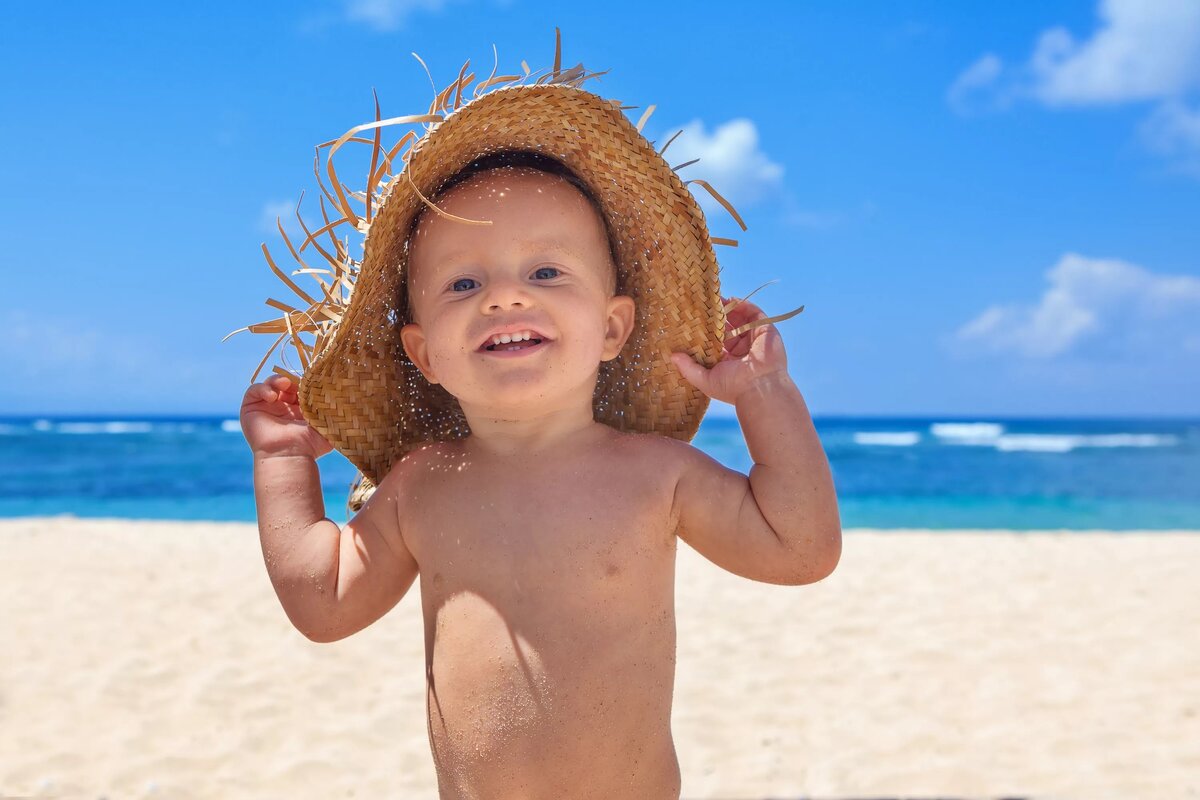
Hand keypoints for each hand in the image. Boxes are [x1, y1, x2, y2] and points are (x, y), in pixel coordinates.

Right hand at [239, 374, 333, 459]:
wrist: (289, 455)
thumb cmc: (310, 444)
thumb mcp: (326, 424)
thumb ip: (331, 410)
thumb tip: (339, 394)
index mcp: (299, 411)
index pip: (300, 388)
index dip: (304, 381)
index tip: (311, 380)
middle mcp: (282, 408)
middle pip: (285, 383)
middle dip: (291, 379)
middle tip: (298, 381)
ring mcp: (266, 408)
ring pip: (269, 384)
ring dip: (276, 380)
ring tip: (284, 384)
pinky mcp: (250, 408)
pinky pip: (254, 390)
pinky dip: (263, 388)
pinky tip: (273, 396)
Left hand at [670, 296, 789, 404]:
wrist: (760, 388)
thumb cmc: (732, 388)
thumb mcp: (704, 380)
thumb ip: (688, 368)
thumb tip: (672, 356)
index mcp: (728, 361)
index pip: (715, 341)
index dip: (705, 330)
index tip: (692, 320)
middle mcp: (741, 349)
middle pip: (727, 327)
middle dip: (715, 317)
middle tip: (702, 305)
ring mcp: (754, 339)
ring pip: (740, 319)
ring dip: (728, 309)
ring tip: (714, 299)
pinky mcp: (766, 331)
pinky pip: (754, 314)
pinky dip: (744, 305)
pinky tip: (731, 299)